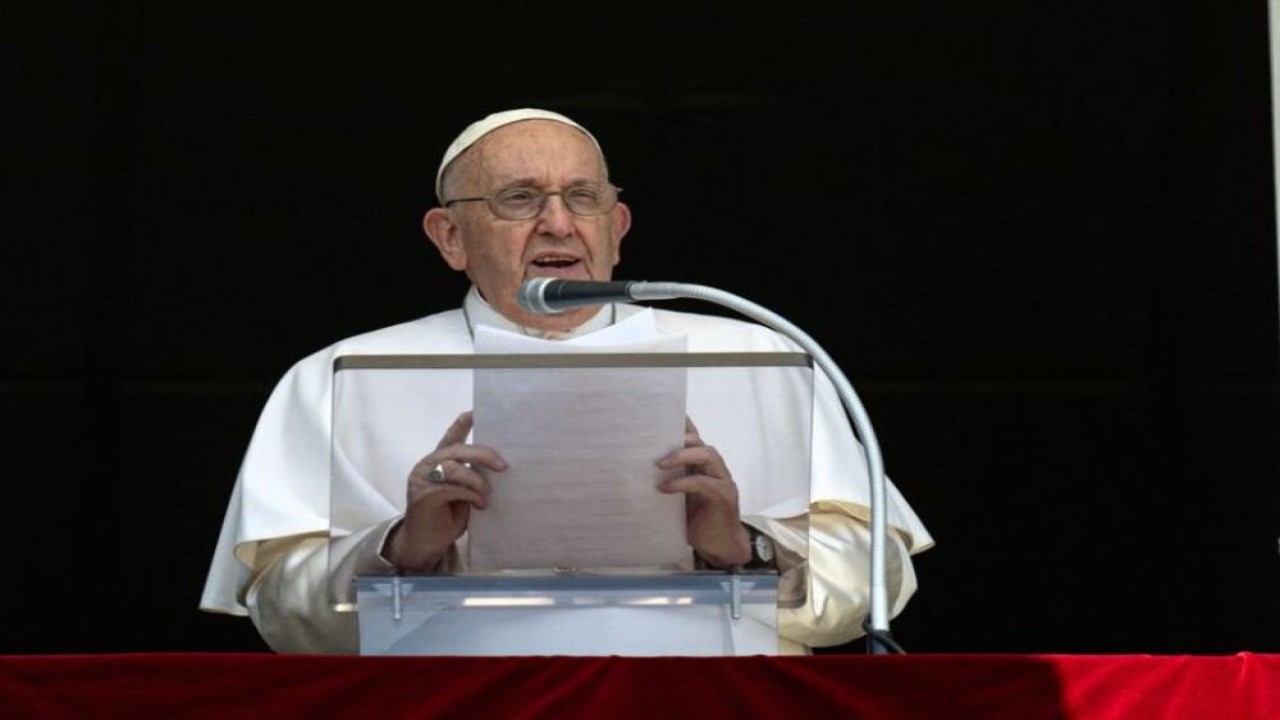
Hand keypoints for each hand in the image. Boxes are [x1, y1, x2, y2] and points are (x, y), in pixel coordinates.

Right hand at [384, 411, 505, 571]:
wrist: (425, 543)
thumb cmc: (446, 517)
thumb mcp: (462, 493)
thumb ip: (470, 477)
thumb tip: (497, 467)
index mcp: (438, 461)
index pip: (450, 437)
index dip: (462, 424)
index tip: (475, 412)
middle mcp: (427, 465)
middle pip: (456, 450)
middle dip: (482, 454)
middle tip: (503, 465)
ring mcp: (422, 479)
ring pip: (454, 467)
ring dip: (477, 480)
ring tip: (487, 495)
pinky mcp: (424, 495)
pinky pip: (452, 488)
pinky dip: (471, 494)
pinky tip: (480, 504)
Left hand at [656, 417, 750, 568]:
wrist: (720, 547)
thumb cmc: (697, 521)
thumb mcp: (678, 499)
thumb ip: (669, 481)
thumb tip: (635, 473)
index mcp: (704, 466)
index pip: (695, 438)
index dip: (683, 424)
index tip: (661, 412)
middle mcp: (716, 469)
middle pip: (701, 442)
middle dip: (680, 437)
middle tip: (655, 442)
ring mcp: (723, 481)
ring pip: (708, 455)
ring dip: (683, 455)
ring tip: (660, 463)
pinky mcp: (723, 497)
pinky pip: (703, 483)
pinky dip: (683, 483)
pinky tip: (665, 488)